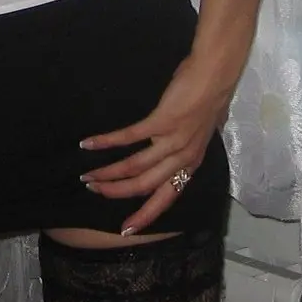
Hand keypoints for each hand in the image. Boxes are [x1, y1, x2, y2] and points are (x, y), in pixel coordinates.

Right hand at [79, 55, 232, 234]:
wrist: (214, 72)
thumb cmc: (208, 95)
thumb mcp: (201, 129)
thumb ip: (189, 143)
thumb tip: (180, 147)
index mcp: (191, 163)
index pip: (167, 198)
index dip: (145, 216)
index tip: (125, 230)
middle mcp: (182, 158)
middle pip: (145, 187)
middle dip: (117, 193)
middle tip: (94, 190)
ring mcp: (172, 141)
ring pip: (135, 168)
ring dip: (108, 173)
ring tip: (87, 175)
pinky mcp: (161, 122)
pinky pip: (129, 138)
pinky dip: (106, 142)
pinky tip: (88, 144)